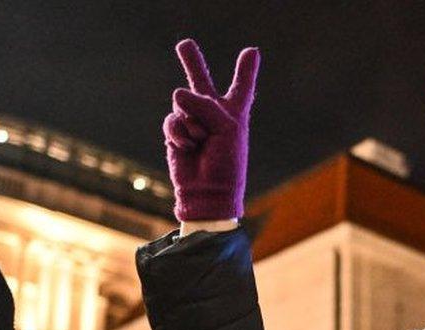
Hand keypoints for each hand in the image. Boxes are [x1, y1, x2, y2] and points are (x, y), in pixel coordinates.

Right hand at [163, 39, 259, 221]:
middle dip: (192, 63)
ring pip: (184, 103)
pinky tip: (188, 147)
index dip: (246, 70)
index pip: (242, 87)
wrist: (208, 191)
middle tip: (184, 44)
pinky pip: (173, 120)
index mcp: (235, 113)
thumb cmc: (226, 163)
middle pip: (201, 82)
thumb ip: (204, 104)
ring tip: (202, 142)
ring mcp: (192, 122)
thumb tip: (177, 92)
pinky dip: (180, 134)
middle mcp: (214, 114)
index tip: (252, 52)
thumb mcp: (226, 127)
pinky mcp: (175, 132)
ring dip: (193, 124)